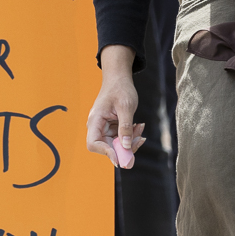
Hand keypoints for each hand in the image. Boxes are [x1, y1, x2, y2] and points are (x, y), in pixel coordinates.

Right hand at [87, 45, 146, 168]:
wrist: (119, 78)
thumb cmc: (120, 88)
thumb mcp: (126, 107)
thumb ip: (125, 127)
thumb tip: (126, 146)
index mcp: (95, 120)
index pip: (94, 143)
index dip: (106, 152)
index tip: (121, 157)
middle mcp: (97, 126)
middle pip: (107, 147)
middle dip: (124, 147)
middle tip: (140, 141)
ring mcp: (104, 128)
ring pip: (116, 144)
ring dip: (130, 140)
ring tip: (140, 128)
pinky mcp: (112, 127)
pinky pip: (121, 137)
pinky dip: (131, 135)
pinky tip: (138, 126)